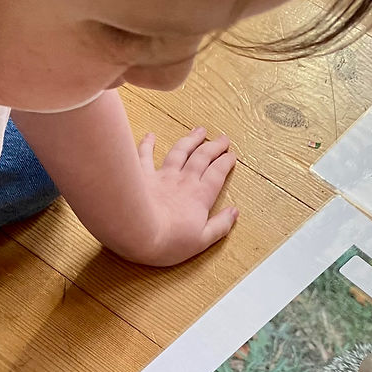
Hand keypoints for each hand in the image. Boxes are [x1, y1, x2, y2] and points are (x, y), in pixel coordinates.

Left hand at [129, 127, 237, 266]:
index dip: (226, 163)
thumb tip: (234, 212)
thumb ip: (220, 226)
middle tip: (223, 138)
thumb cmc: (168, 241)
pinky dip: (147, 144)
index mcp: (199, 196)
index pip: (217, 174)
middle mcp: (183, 181)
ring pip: (179, 152)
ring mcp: (162, 176)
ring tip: (199, 131)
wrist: (137, 231)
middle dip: (214, 147)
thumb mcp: (202, 240)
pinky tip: (150, 136)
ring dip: (190, 140)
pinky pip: (145, 156)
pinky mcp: (142, 176)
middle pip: (202, 158)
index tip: (231, 155)